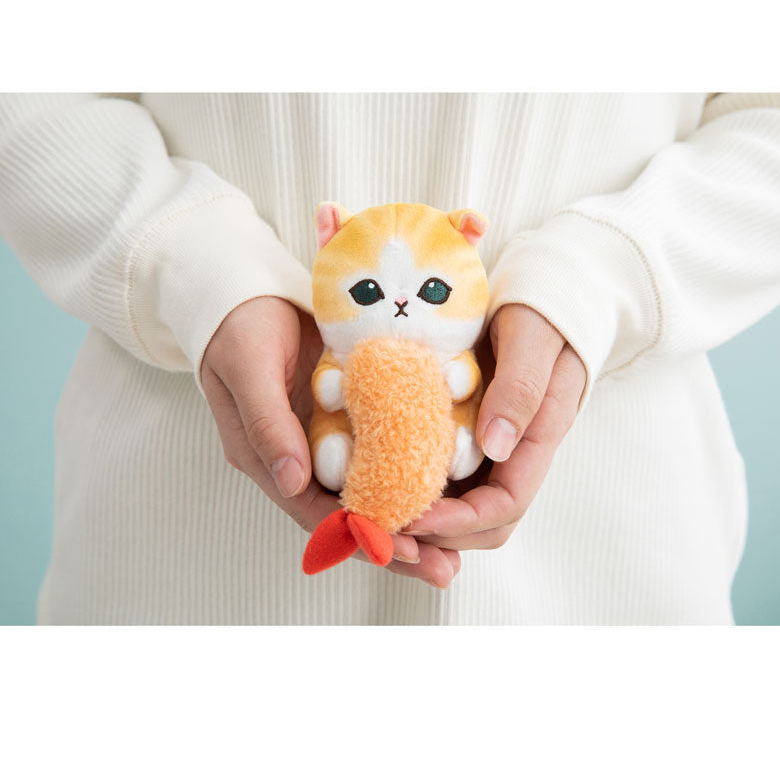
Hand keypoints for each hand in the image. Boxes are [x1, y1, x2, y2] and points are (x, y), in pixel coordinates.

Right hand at [200, 296, 460, 587]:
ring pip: (373, 488)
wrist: (251, 294)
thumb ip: (267, 424)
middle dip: (396, 543)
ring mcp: (329, 439)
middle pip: (351, 512)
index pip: (316, 512)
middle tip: (444, 568)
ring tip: (456, 546)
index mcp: (270, 459)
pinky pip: (385, 448)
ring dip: (411, 516)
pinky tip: (448, 482)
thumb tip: (291, 481)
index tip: (404, 551)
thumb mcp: (247, 370)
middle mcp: (303, 459)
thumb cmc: (241, 331)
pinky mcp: (352, 414)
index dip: (359, 535)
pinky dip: (412, 468)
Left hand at [401, 304, 585, 549]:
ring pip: (462, 505)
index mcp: (538, 438)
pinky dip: (415, 484)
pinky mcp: (471, 431)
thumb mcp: (534, 338)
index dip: (459, 523)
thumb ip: (521, 388)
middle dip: (436, 535)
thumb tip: (497, 447)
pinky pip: (444, 473)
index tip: (412, 517)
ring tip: (374, 514)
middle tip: (383, 526)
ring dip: (423, 519)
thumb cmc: (543, 310)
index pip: (504, 506)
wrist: (545, 293)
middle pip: (482, 522)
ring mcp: (493, 446)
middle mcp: (516, 453)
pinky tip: (378, 476)